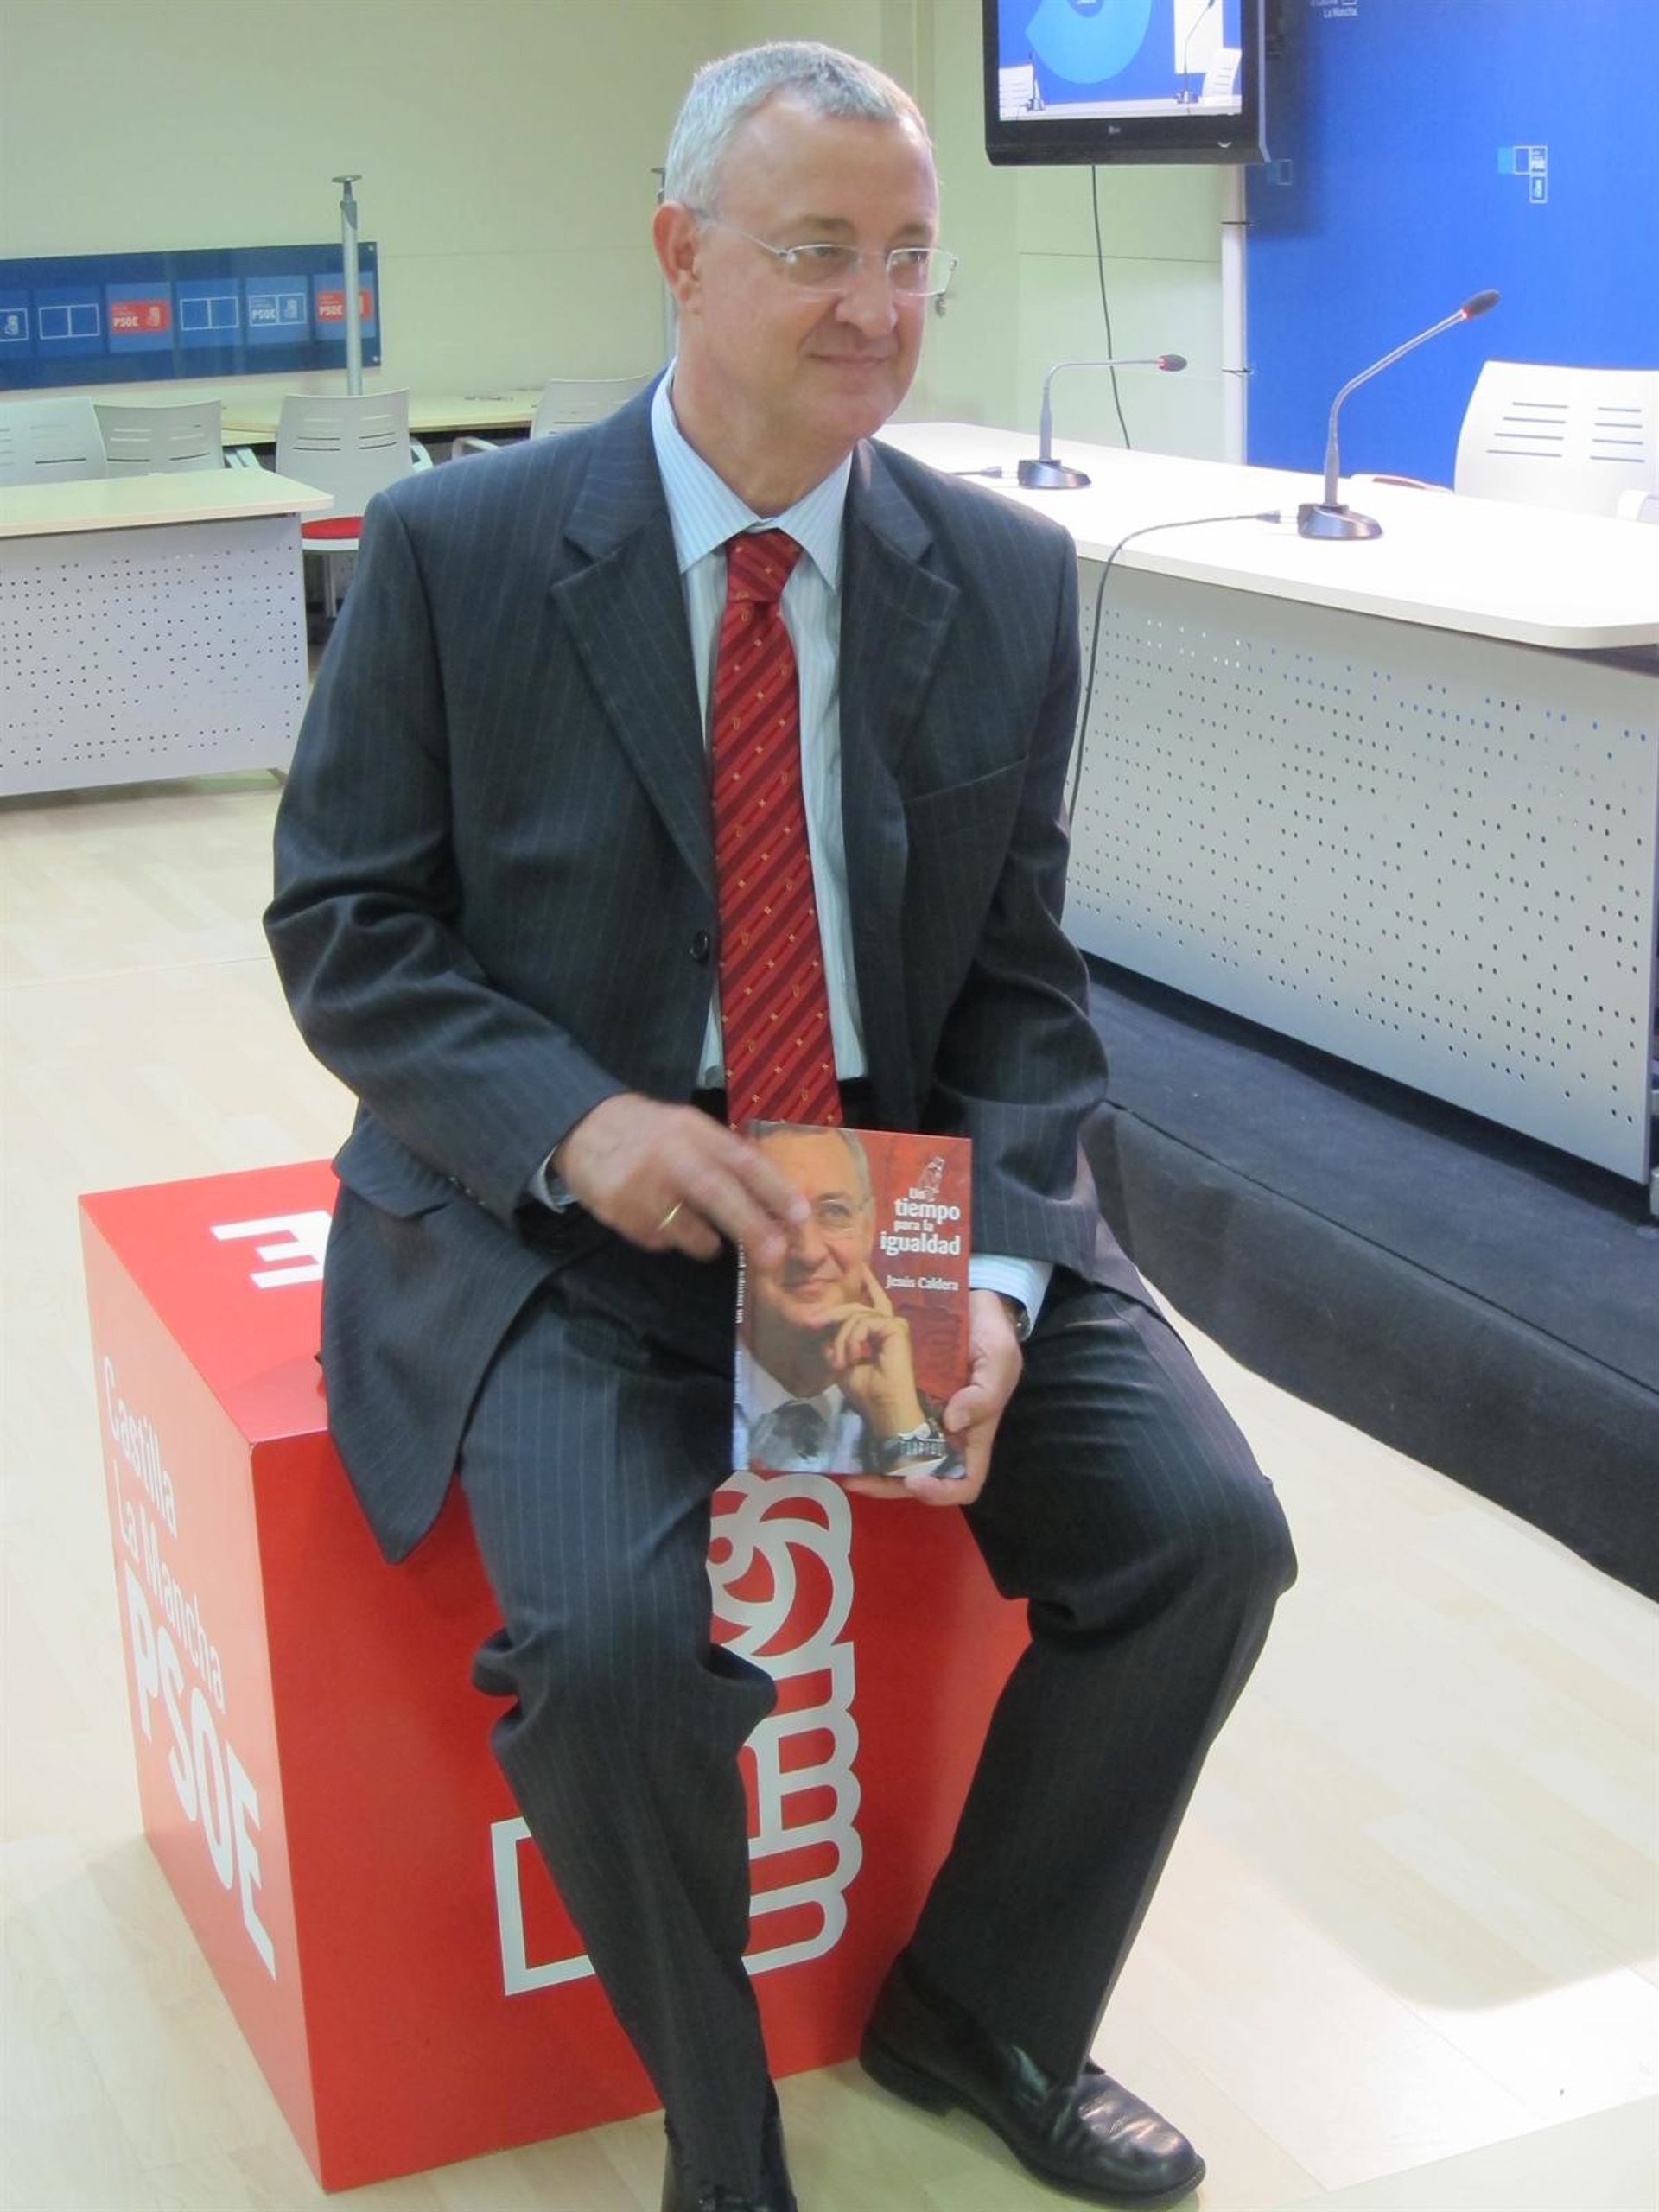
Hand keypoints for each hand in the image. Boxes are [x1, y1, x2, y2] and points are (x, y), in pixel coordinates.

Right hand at [554, 1094, 807, 1263]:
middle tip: (776, 1257)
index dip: (773, 1189)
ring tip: (707, 1238)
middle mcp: (668, 1154)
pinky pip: (656, 1239)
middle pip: (715, 1192)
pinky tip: (658, 1218)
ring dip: (706, 1242)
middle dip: (750, 1227)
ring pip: (686, 1230)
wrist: (582, 1127)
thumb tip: (775, 1197)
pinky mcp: (616, 1210)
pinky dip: (668, 1238)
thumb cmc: (650, 1133)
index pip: (741, 1160)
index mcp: (693, 1130)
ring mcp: (639, 1184)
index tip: (801, 1216)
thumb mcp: (688, 1128)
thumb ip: (725, 1156)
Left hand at [816, 1266, 926, 1438]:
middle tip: (812, 1324)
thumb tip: (825, 1334)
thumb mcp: (844, 1363)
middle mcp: (890, 1324)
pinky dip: (852, 1339)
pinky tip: (853, 1357)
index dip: (868, 1283)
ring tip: (841, 1362)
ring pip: (856, 1315)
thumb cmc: (867, 1392)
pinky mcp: (895, 1328)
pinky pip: (864, 1322)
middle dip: (832, 1315)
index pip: (873, 1302)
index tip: (862, 1265)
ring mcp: (895, 1325)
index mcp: (881, 1332)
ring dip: (842, 1339)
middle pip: (856, 1307)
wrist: (885, 1409)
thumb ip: (837, 1344)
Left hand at [845, 1288, 1022, 1508]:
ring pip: (895, 1457)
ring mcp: (920, 1417)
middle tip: (858, 1480)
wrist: (970, 1303)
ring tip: (845, 1467)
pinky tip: (844, 1433)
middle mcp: (945, 1434)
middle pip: (920, 1477)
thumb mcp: (999, 1359)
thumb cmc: (991, 1335)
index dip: (941, 1491)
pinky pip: (881, 1423)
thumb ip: (984, 1394)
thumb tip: (953, 1422)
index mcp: (973, 1434)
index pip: (965, 1482)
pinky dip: (864, 1434)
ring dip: (871, 1469)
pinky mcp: (901, 1398)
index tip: (914, 1480)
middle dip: (889, 1485)